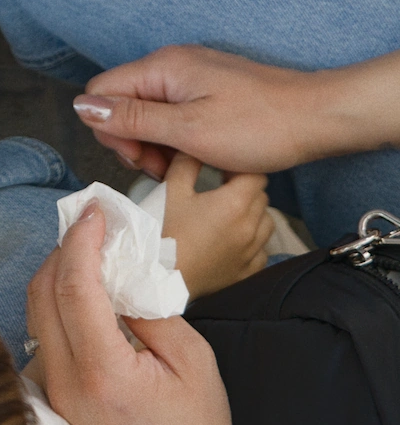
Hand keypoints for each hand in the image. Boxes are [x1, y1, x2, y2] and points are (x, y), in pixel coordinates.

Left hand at [27, 203, 240, 424]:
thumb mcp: (194, 363)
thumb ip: (153, 311)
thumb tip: (123, 275)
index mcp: (102, 371)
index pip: (75, 285)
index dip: (81, 240)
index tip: (95, 211)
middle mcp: (66, 380)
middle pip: (43, 291)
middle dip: (64, 248)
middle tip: (95, 224)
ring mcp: (54, 391)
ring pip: (37, 312)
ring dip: (59, 273)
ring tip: (94, 251)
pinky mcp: (55, 397)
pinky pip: (45, 335)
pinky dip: (59, 302)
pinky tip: (89, 293)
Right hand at [72, 44, 318, 178]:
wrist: (317, 118)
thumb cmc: (259, 126)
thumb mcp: (188, 130)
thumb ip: (131, 118)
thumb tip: (82, 107)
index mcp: (162, 68)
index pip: (101, 92)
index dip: (109, 131)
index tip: (140, 159)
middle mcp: (171, 64)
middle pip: (121, 102)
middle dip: (131, 140)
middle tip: (162, 168)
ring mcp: (190, 75)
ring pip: (146, 110)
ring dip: (154, 142)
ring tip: (182, 165)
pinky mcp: (206, 89)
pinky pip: (171, 111)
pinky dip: (174, 136)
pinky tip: (195, 154)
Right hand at [162, 154, 271, 297]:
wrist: (158, 277)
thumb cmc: (163, 232)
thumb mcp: (170, 190)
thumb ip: (187, 163)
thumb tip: (196, 147)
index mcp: (235, 202)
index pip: (256, 175)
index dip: (240, 170)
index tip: (222, 173)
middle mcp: (251, 226)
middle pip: (262, 196)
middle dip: (245, 190)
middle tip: (219, 192)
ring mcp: (252, 251)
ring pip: (266, 222)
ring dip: (253, 215)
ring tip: (228, 217)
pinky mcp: (247, 272)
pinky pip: (262, 250)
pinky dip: (252, 243)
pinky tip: (231, 241)